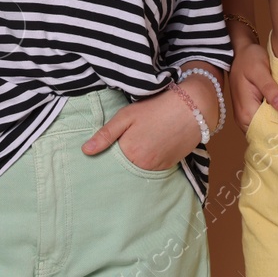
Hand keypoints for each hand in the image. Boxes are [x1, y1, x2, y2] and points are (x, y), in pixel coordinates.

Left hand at [81, 89, 202, 170]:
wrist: (192, 108)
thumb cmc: (157, 107)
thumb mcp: (127, 115)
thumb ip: (106, 134)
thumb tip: (85, 151)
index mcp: (129, 152)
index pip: (109, 162)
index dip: (107, 155)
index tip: (105, 149)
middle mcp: (142, 165)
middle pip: (124, 167)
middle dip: (121, 159)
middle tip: (127, 141)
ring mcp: (157, 167)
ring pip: (138, 169)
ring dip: (135, 161)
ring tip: (140, 142)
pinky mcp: (168, 166)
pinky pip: (152, 168)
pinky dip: (148, 161)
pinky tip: (151, 146)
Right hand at [230, 41, 277, 128]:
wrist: (240, 51)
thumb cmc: (248, 59)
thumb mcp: (260, 71)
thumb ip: (270, 89)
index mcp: (245, 112)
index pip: (265, 132)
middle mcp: (243, 118)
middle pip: (265, 133)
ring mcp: (246, 116)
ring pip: (266, 128)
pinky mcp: (251, 111)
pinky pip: (264, 121)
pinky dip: (275, 118)